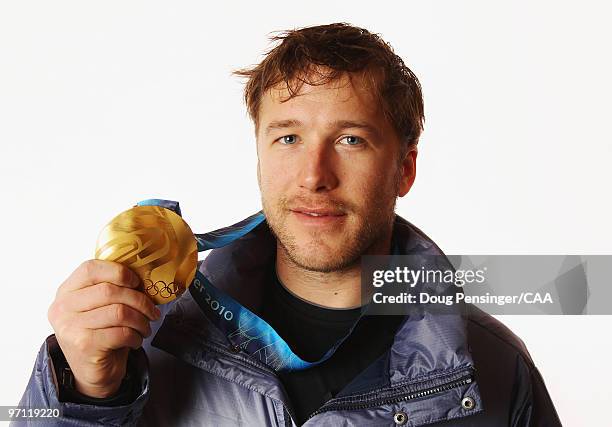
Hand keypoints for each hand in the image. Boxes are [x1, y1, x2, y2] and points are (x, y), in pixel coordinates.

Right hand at [47, 259, 160, 397]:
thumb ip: (112, 288)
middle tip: (151, 311)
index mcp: (67, 291)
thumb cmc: (101, 333)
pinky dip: (136, 336)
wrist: (92, 371)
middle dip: (139, 300)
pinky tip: (135, 340)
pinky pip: (121, 333)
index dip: (118, 272)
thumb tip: (145, 276)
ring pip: (119, 312)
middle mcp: (63, 307)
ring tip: (145, 327)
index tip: (137, 282)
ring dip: (141, 320)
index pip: (90, 269)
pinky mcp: (84, 345)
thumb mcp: (100, 306)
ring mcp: (71, 327)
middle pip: (109, 291)